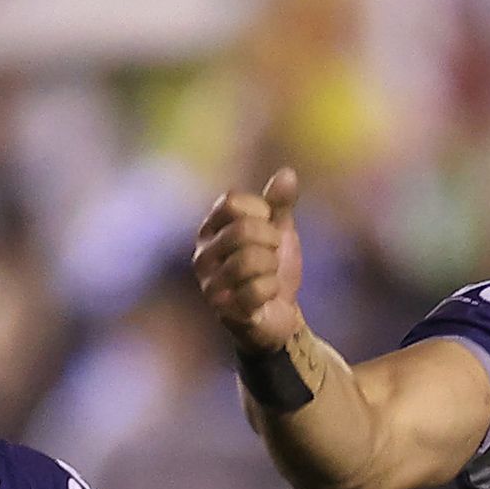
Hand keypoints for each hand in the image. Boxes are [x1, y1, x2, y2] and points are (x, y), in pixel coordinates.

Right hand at [192, 167, 304, 352]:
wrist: (281, 316)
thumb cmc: (273, 270)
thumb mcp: (280, 232)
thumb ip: (280, 204)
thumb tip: (287, 172)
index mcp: (210, 230)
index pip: (231, 201)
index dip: (261, 211)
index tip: (268, 226)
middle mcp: (202, 256)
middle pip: (241, 230)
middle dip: (270, 241)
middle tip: (273, 254)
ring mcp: (209, 285)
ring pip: (249, 260)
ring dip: (272, 268)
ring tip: (269, 275)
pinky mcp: (223, 311)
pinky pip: (256, 290)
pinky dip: (272, 290)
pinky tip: (268, 295)